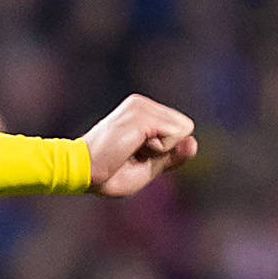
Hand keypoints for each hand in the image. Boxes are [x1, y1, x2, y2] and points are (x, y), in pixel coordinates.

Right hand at [79, 95, 197, 197]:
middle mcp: (142, 104)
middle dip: (166, 149)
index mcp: (141, 111)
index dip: (166, 151)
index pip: (179, 129)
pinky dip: (159, 150)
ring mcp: (141, 106)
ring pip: (182, 130)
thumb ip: (172, 156)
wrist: (83, 171)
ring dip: (161, 150)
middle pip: (184, 127)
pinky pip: (175, 135)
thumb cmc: (108, 174)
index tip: (136, 156)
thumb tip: (194, 143)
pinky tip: (133, 149)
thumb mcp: (148, 168)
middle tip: (133, 155)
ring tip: (131, 151)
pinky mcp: (142, 114)